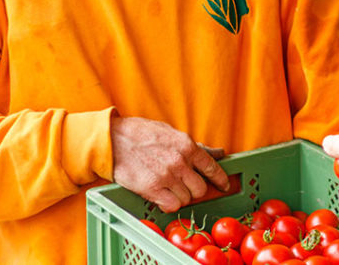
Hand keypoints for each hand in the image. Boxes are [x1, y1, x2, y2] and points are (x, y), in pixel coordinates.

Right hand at [110, 116, 228, 212]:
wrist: (114, 140)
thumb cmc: (141, 134)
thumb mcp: (171, 134)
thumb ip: (195, 147)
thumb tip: (218, 153)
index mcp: (187, 145)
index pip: (212, 167)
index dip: (220, 179)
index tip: (224, 185)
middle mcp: (180, 161)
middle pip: (200, 188)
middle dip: (194, 189)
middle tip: (184, 186)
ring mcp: (167, 176)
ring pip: (186, 199)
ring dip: (180, 197)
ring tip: (168, 187)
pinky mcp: (152, 188)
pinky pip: (171, 205)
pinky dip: (168, 204)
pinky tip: (161, 196)